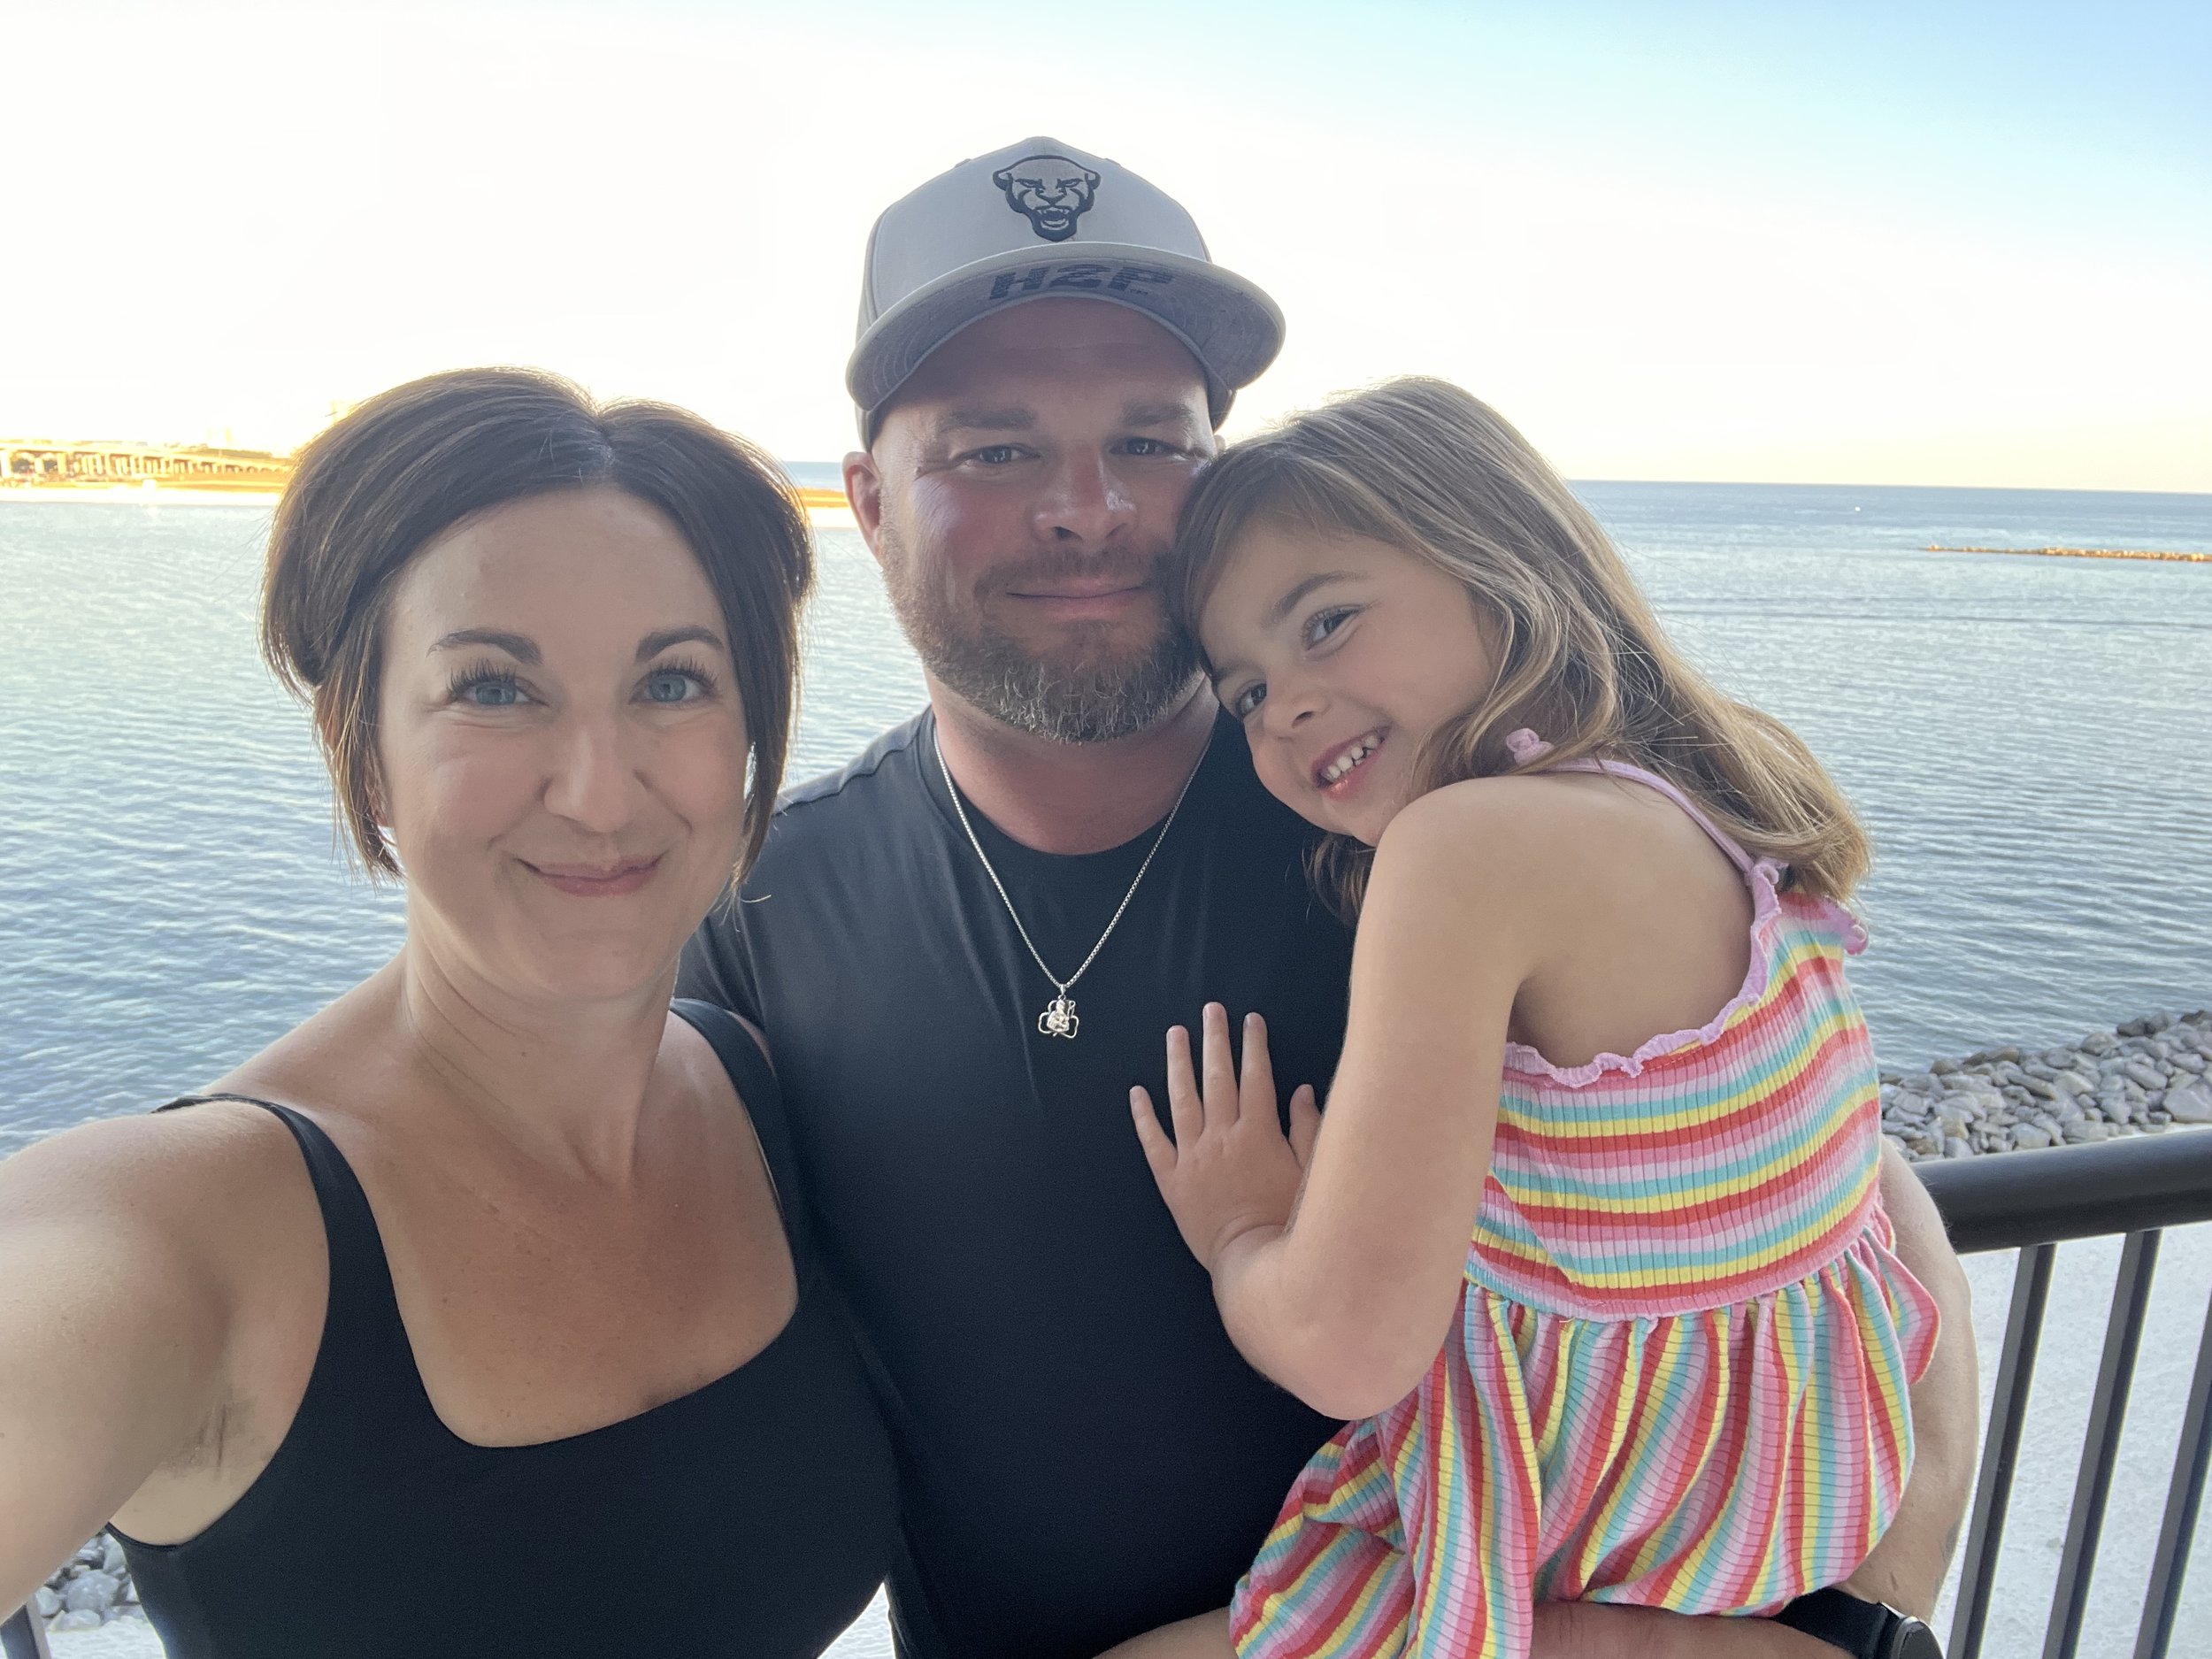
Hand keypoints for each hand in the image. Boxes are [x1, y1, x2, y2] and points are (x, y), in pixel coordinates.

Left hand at [1130, 1004, 1319, 1272]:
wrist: (1252, 1262)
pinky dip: (1143, 1115)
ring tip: (1175, 1034)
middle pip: (1216, 1078)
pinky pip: (1153, 1141)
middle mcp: (1221, 1136)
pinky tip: (1136, 1091)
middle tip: (1211, 1010)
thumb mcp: (1310, 1173)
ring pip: (1181, 1100)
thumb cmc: (1288, 1220)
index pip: (1256, 1076)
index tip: (1251, 1021)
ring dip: (1178, 1063)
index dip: (1253, 1045)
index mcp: (1257, 1132)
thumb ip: (1306, 1129)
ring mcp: (1192, 1156)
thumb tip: (1301, 1090)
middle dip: (1214, 1040)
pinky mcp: (1171, 1179)